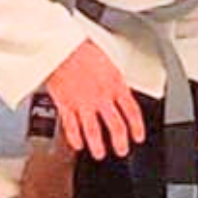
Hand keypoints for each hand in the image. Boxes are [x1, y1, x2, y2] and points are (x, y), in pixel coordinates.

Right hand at [43, 39, 146, 162]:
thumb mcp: (107, 60)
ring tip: (99, 154)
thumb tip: (121, 90)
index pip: (132, 111)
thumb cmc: (80, 46)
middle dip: (120, 142)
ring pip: (94, 131)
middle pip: (116, 126)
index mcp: (115, 84)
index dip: (137, 127)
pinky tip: (77, 144)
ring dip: (98, 146)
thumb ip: (114, 80)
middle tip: (122, 150)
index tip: (138, 137)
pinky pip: (71, 126)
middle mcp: (101, 96)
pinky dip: (74, 138)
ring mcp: (82, 102)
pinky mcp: (65, 104)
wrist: (58, 44)